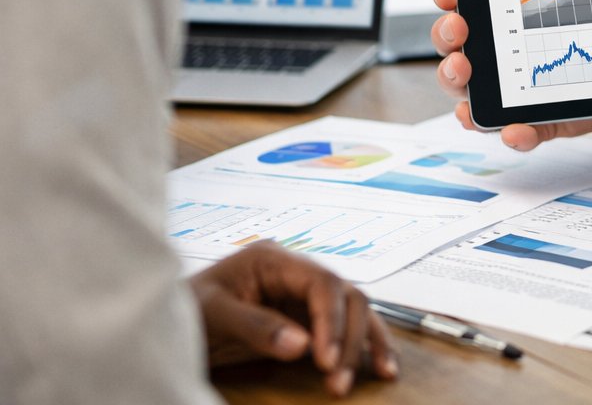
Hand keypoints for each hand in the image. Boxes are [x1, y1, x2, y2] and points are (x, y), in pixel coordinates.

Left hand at [190, 242, 395, 396]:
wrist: (162, 322)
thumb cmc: (184, 311)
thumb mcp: (212, 316)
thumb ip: (256, 327)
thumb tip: (302, 346)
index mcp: (274, 259)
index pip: (323, 282)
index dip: (332, 321)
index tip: (327, 361)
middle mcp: (296, 271)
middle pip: (347, 295)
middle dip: (351, 338)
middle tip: (337, 381)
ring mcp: (303, 293)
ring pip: (356, 309)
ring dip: (367, 342)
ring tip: (380, 375)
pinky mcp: (304, 317)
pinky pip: (344, 327)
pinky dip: (363, 345)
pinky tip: (378, 366)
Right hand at [430, 0, 591, 149]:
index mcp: (522, 6)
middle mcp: (513, 46)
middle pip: (461, 41)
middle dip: (450, 38)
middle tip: (459, 36)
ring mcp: (524, 85)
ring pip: (477, 89)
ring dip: (463, 88)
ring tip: (467, 84)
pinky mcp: (548, 119)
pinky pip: (523, 130)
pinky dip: (514, 133)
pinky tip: (514, 131)